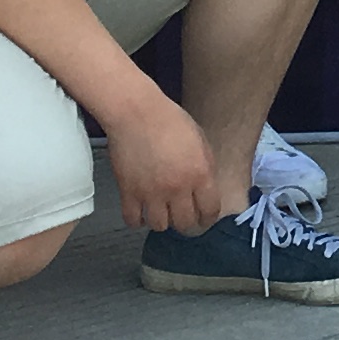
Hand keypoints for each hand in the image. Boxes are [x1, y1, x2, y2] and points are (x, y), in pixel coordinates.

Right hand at [106, 93, 228, 236]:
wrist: (137, 112)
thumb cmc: (171, 121)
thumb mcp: (201, 141)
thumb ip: (206, 168)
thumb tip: (206, 190)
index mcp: (200, 174)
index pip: (210, 211)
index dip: (208, 218)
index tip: (204, 218)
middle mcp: (178, 188)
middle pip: (185, 224)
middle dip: (187, 223)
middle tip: (184, 217)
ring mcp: (151, 193)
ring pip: (160, 226)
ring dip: (163, 221)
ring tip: (162, 212)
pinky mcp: (128, 193)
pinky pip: (134, 220)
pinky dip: (139, 220)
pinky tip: (142, 211)